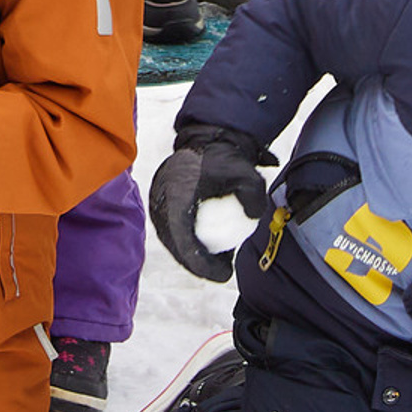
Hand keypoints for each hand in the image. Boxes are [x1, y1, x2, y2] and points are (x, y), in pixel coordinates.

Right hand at [148, 125, 270, 282]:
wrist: (205, 138)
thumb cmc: (223, 155)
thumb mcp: (245, 174)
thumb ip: (254, 196)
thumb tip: (253, 217)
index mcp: (177, 194)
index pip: (184, 241)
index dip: (203, 265)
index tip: (223, 274)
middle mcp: (162, 198)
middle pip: (175, 244)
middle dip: (197, 264)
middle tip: (222, 272)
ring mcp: (158, 199)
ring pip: (170, 238)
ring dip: (190, 254)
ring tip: (216, 262)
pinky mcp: (160, 199)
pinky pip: (170, 227)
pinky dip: (185, 241)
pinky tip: (206, 246)